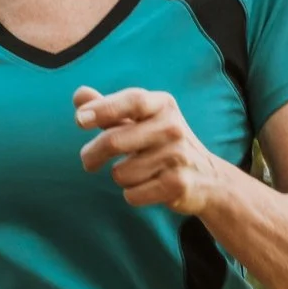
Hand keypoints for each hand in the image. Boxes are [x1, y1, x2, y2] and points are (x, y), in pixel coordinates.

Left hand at [75, 85, 233, 214]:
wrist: (208, 178)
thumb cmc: (162, 143)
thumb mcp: (141, 121)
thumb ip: (109, 109)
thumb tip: (79, 94)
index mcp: (162, 105)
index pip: (133, 100)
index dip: (103, 108)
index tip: (79, 119)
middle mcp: (172, 128)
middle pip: (114, 140)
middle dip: (92, 154)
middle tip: (88, 161)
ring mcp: (177, 156)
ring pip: (120, 173)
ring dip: (121, 177)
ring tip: (138, 172)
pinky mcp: (177, 185)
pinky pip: (132, 194)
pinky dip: (133, 194)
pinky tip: (149, 187)